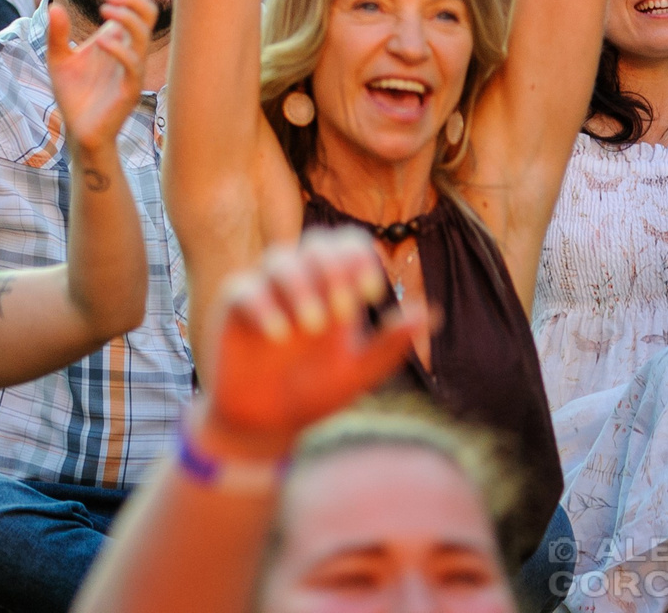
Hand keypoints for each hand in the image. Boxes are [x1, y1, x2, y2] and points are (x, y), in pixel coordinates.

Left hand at [46, 0, 150, 151]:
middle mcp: (129, 52)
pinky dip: (120, 50)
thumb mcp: (58, 58)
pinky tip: (101, 41)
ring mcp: (131, 71)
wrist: (78, 129)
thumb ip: (57, 34)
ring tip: (103, 11)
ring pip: (143, 37)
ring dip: (126, 18)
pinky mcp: (128, 91)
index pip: (139, 8)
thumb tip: (53, 5)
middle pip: (149, 15)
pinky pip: (134, 66)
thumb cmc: (74, 93)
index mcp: (118, 41)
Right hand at [196, 229, 421, 461]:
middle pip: (315, 242)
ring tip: (313, 326)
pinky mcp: (235, 307)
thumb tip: (433, 312)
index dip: (361, 257)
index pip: (347, 245)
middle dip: (334, 269)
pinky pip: (246, 288)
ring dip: (301, 285)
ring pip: (280, 259)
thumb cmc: (314, 394)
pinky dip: (264, 306)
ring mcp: (266, 292)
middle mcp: (300, 284)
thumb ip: (390, 343)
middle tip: (344, 311)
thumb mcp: (357, 372)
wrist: (266, 424)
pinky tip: (278, 335)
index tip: (372, 294)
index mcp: (333, 291)